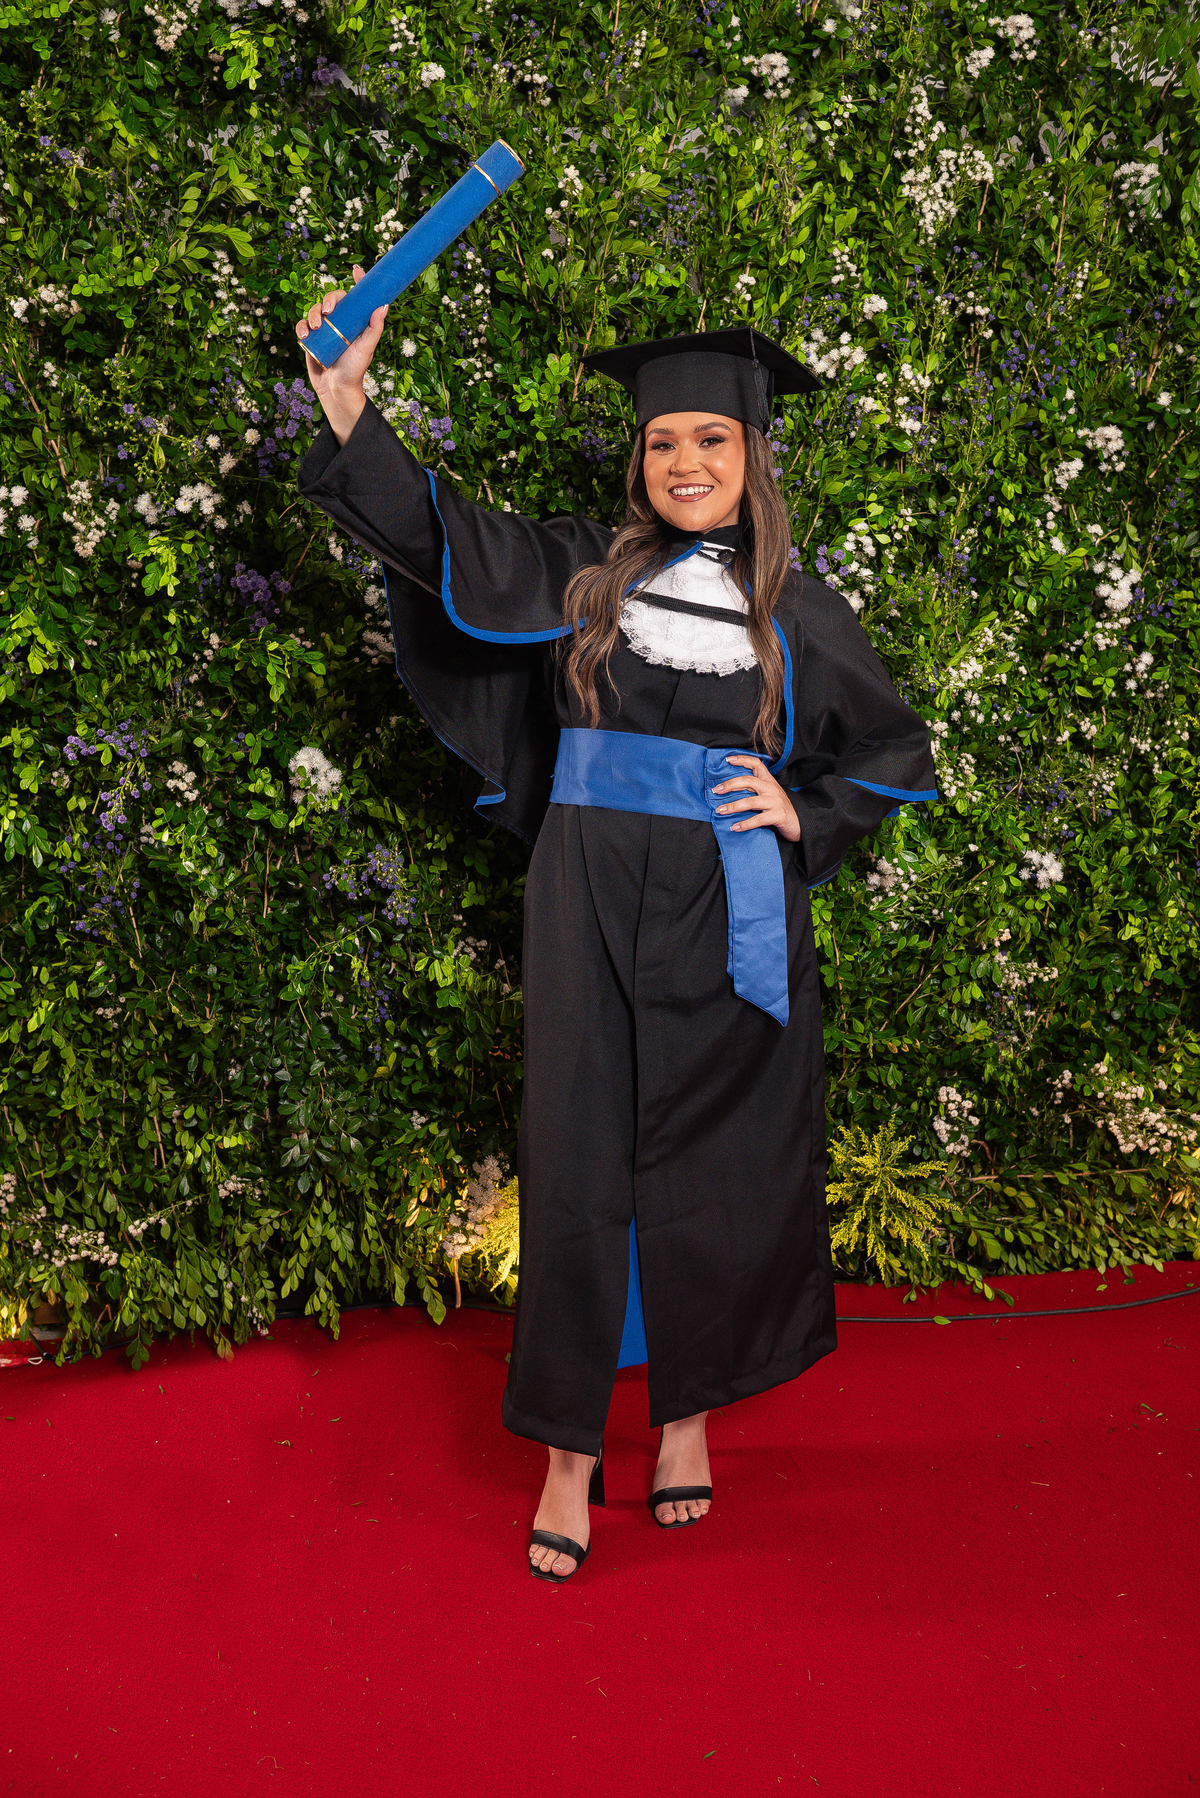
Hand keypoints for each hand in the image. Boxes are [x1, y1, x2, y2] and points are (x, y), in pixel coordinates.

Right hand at [295, 265, 388, 445]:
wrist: (336, 389)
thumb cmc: (354, 370)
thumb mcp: (366, 349)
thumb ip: (374, 328)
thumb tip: (383, 306)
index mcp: (355, 321)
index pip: (356, 298)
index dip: (358, 282)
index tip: (357, 270)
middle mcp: (339, 322)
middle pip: (332, 299)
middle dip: (328, 299)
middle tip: (328, 310)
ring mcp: (324, 329)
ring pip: (314, 310)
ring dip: (313, 314)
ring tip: (316, 328)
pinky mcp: (311, 338)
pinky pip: (302, 325)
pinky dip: (302, 327)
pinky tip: (305, 336)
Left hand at [712, 755, 800, 842]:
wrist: (799, 824)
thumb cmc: (779, 810)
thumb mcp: (768, 796)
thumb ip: (754, 791)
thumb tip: (729, 790)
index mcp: (769, 781)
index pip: (756, 764)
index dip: (742, 760)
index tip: (728, 760)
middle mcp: (772, 789)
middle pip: (749, 781)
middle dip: (730, 785)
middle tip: (716, 790)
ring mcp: (776, 802)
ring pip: (750, 801)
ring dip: (733, 806)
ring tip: (720, 811)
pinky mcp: (778, 815)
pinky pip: (758, 819)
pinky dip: (745, 824)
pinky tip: (734, 827)